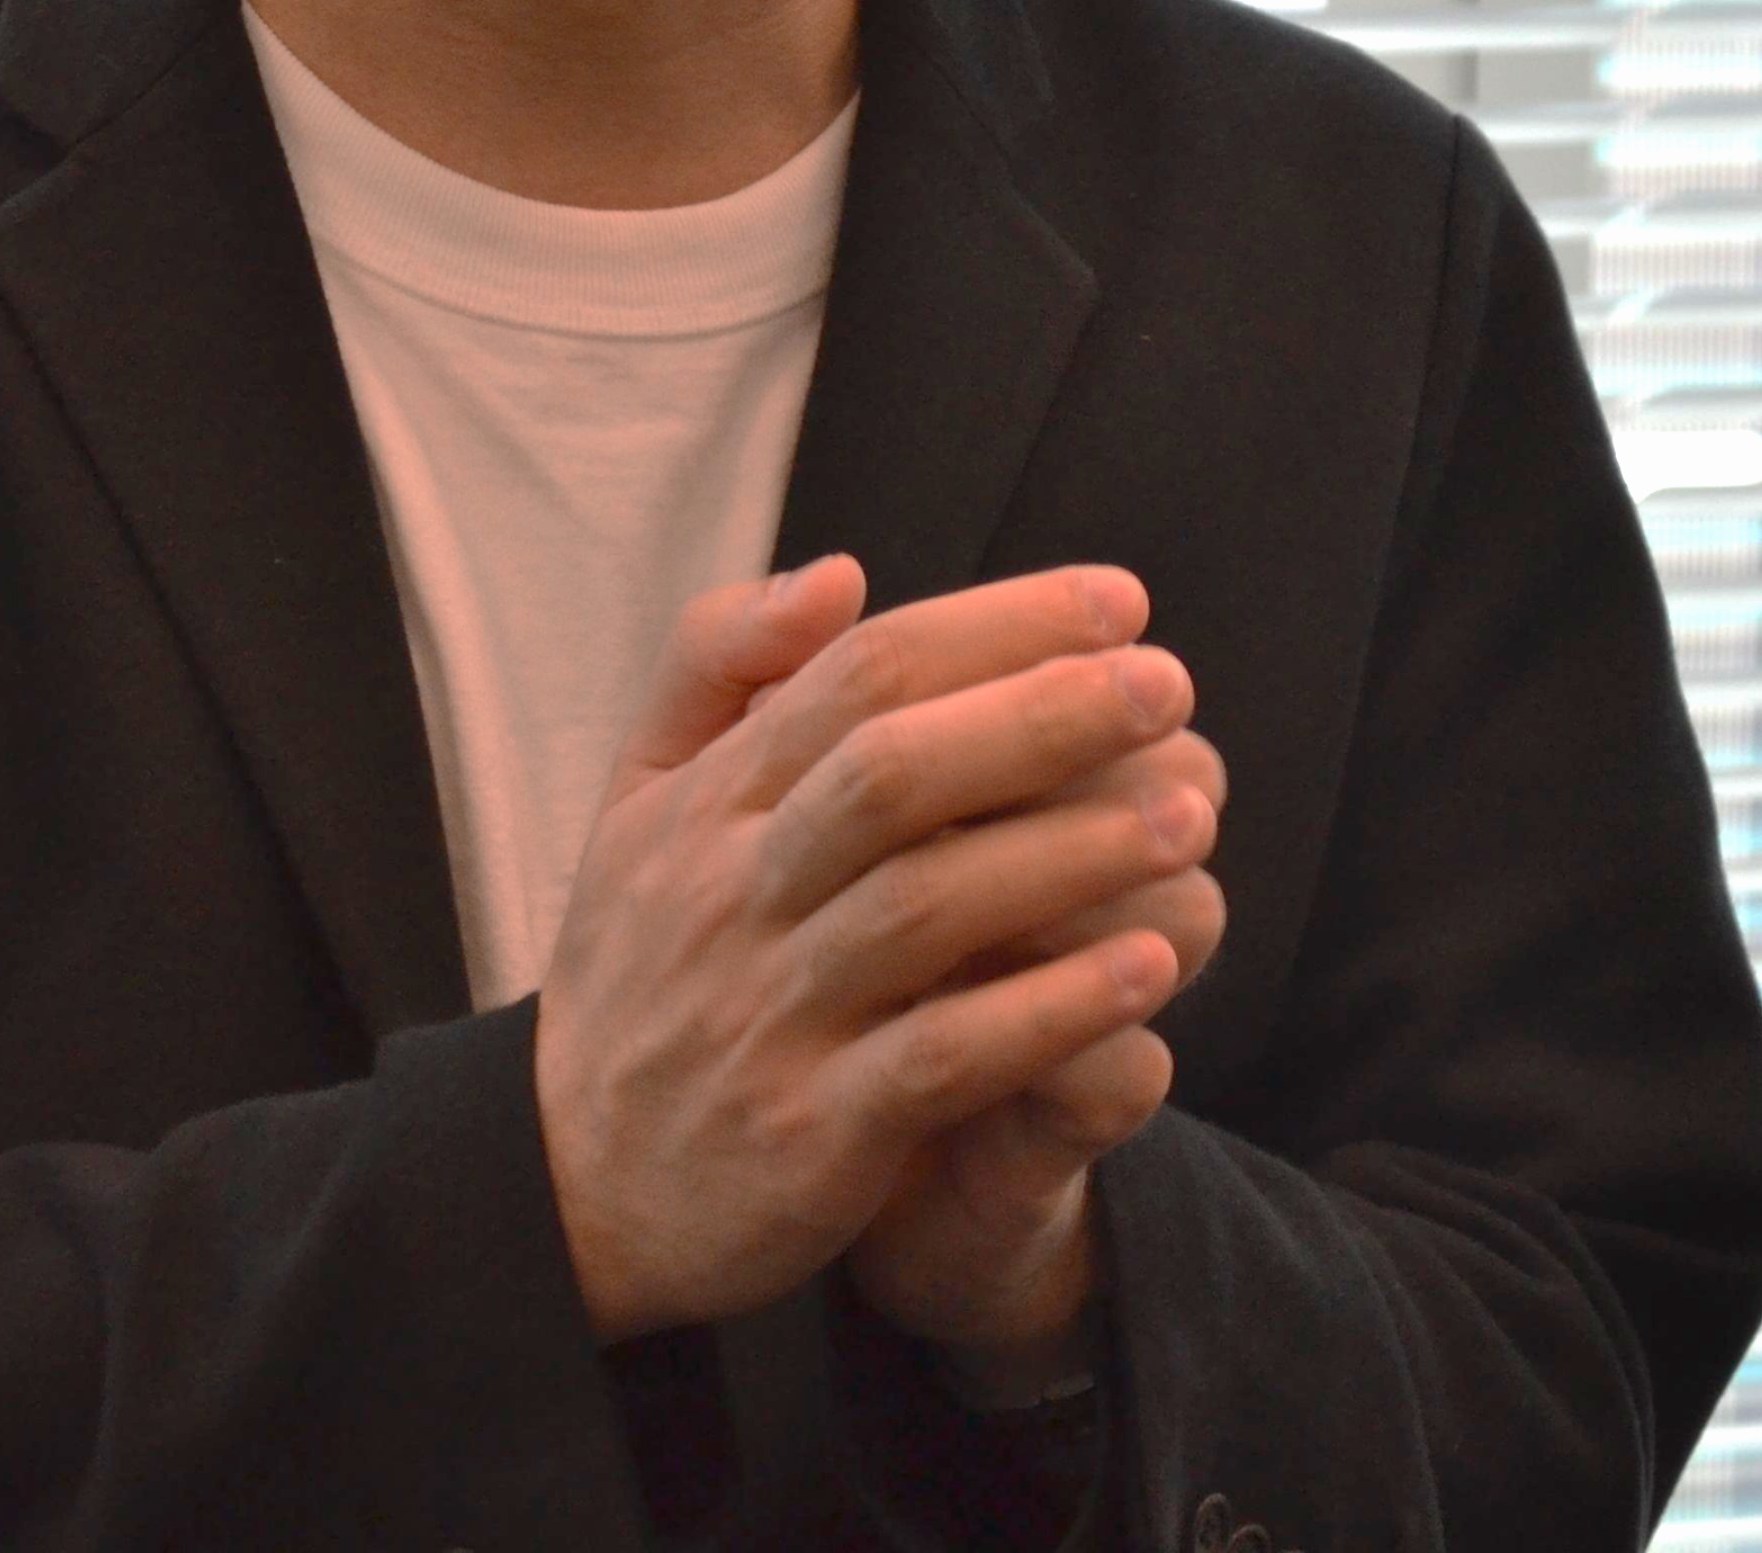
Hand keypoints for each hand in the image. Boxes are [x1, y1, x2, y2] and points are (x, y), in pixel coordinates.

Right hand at [528, 556, 1211, 1342]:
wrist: (571, 1188)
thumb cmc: (639, 969)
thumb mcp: (635, 800)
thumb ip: (716, 666)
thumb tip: (838, 572)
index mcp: (704, 802)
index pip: (855, 677)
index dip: (994, 628)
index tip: (1118, 604)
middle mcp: (732, 893)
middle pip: (893, 774)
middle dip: (1042, 718)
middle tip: (1169, 684)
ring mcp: (770, 1014)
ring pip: (926, 909)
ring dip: (1068, 854)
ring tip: (1190, 814)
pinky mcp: (811, 1133)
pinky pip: (941, 1058)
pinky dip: (1047, 1008)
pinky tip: (1149, 967)